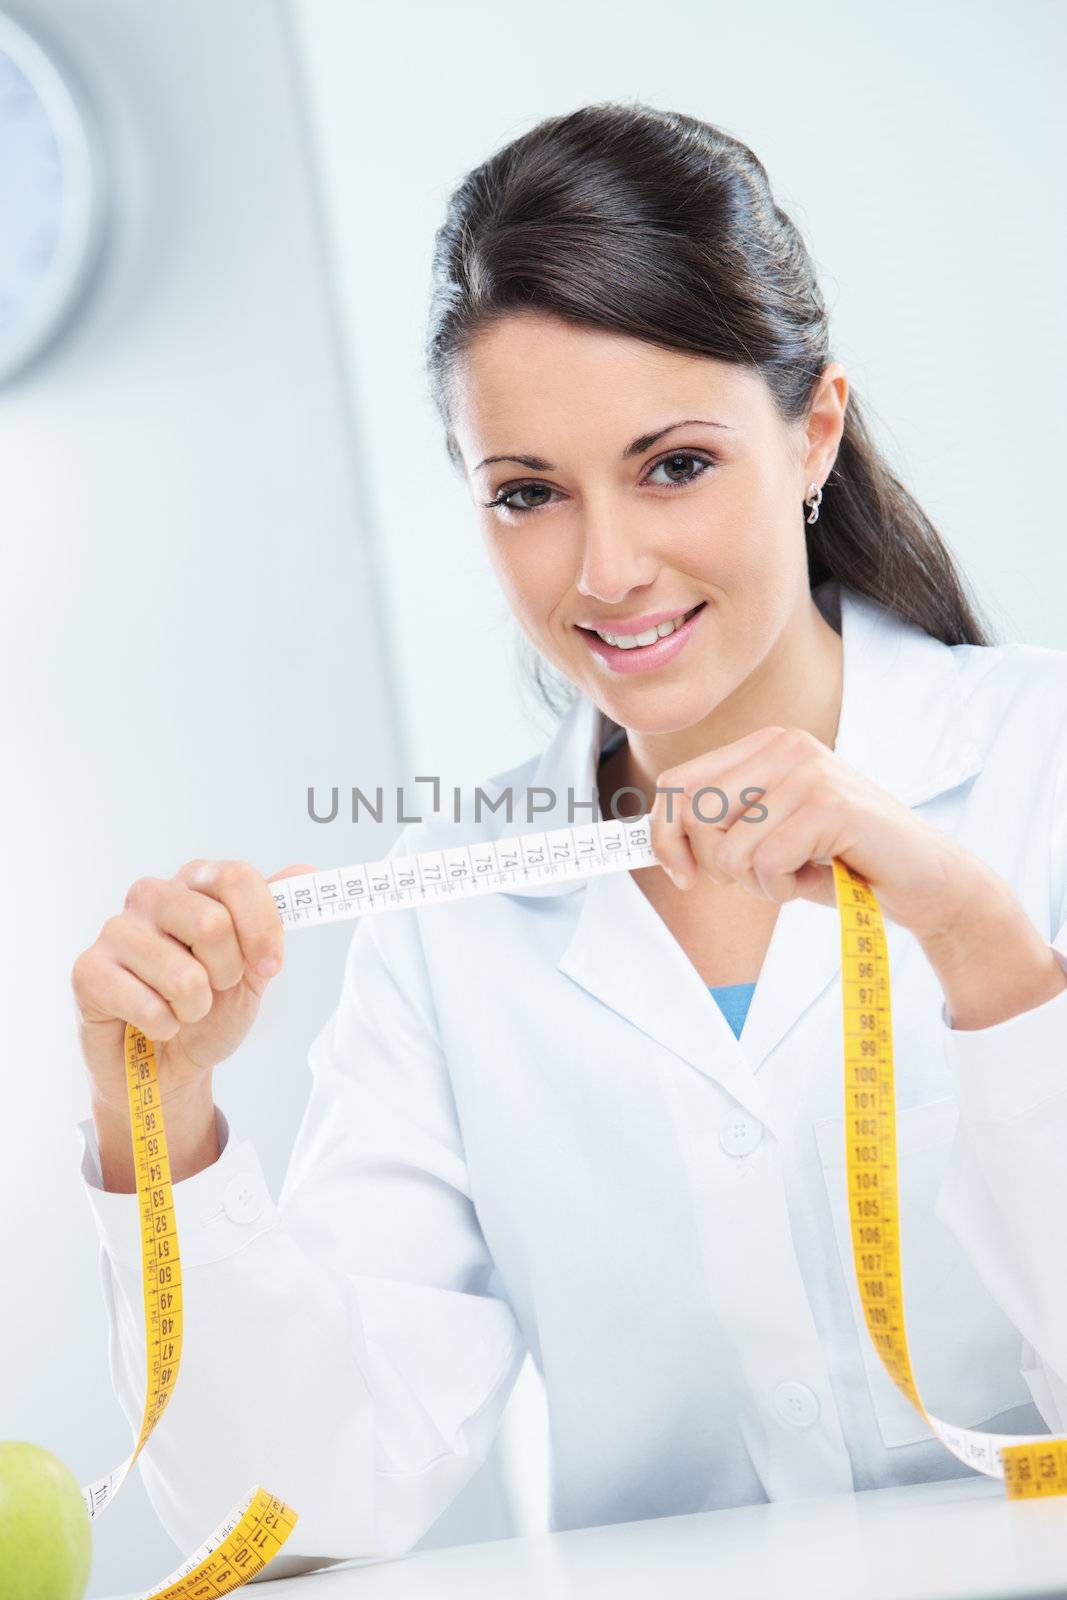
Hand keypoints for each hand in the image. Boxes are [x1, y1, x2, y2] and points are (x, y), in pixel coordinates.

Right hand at [72, 857, 313, 1115]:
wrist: (167, 1065)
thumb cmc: (208, 1010)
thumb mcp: (253, 967)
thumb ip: (275, 920)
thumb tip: (305, 871)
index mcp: (194, 883)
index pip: (237, 877)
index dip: (263, 928)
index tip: (268, 967)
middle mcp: (152, 895)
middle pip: (212, 923)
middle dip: (227, 973)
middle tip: (215, 989)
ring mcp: (116, 930)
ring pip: (183, 975)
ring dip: (195, 1008)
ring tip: (182, 1009)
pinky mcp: (88, 970)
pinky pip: (148, 1005)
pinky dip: (163, 1026)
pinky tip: (152, 1023)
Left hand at [649, 725, 987, 941]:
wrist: (926, 879)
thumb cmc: (844, 861)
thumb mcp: (771, 835)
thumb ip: (722, 827)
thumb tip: (655, 844)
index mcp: (766, 745)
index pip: (678, 784)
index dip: (665, 836)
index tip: (682, 874)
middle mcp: (784, 746)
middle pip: (694, 814)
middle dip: (714, 866)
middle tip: (760, 877)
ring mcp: (807, 771)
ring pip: (729, 848)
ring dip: (758, 883)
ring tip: (800, 874)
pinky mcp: (828, 805)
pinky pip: (765, 864)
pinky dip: (784, 889)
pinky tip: (820, 878)